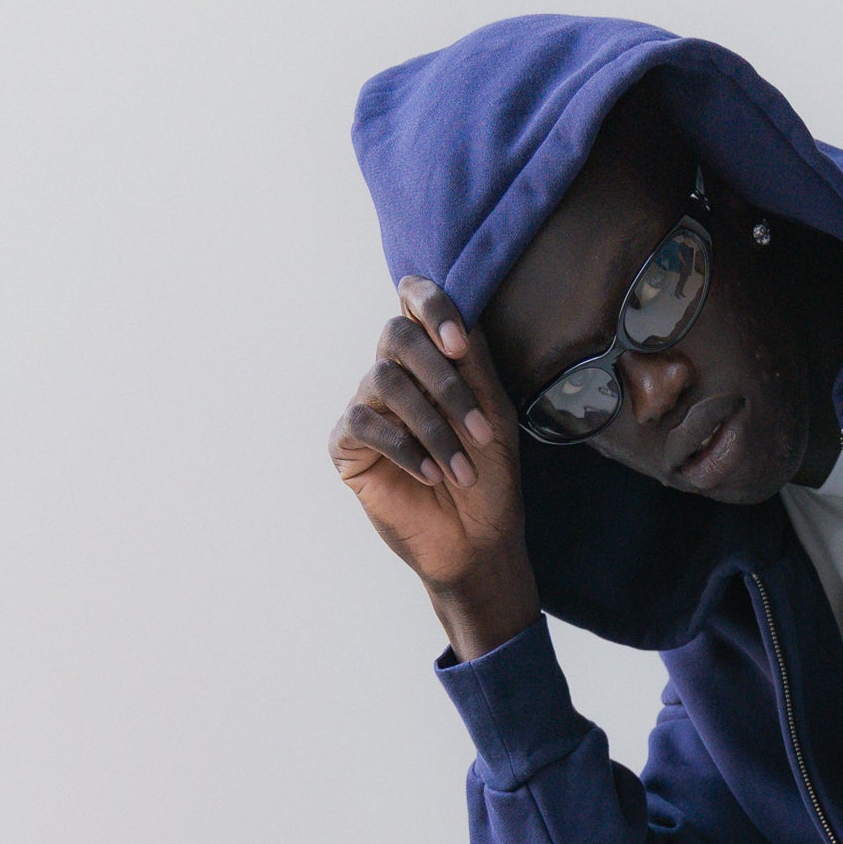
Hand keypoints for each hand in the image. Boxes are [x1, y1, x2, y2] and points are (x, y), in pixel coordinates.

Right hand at [329, 278, 540, 659]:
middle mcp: (395, 374)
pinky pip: (364, 424)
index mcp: (431, 359)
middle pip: (397, 335)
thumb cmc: (490, 479)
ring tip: (462, 472)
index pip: (413, 301)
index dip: (431, 306)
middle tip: (480, 432)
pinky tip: (431, 476)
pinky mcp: (348, 445)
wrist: (477, 542)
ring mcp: (368, 407)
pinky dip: (405, 449)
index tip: (459, 344)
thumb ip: (475, 365)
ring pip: (384, 381)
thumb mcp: (494, 416)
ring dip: (433, 429)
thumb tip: (459, 315)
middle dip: (444, 382)